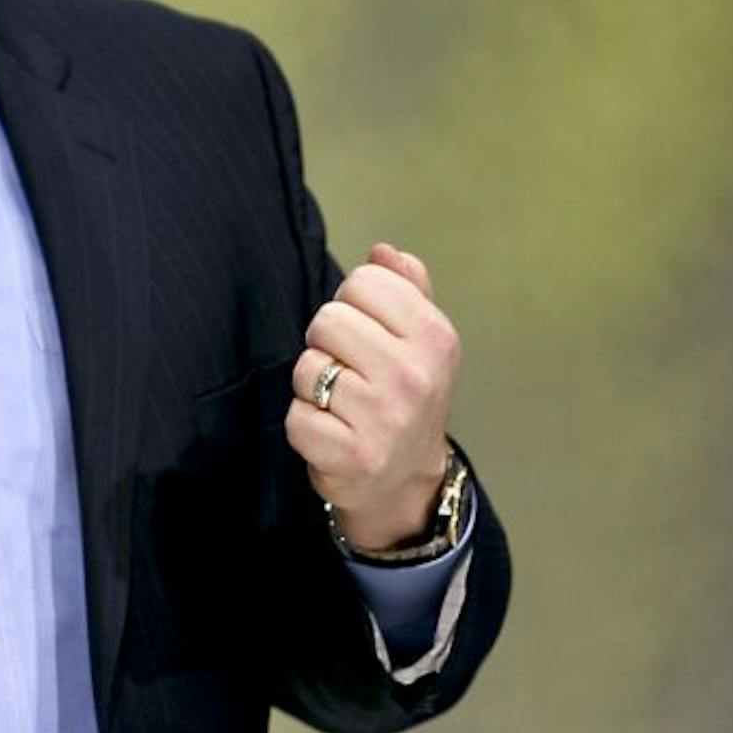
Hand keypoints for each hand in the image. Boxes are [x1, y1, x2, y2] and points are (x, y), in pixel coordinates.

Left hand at [285, 244, 458, 550]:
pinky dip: (305, 425)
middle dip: (327, 343)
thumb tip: (383, 250)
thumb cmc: (404, 397)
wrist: (406, 482)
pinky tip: (332, 433)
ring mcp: (385, 419)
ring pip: (307, 367)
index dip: (352, 304)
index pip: (363, 280)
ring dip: (313, 386)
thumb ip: (405, 289)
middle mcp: (415, 376)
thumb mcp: (419, 341)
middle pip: (327, 319)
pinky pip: (296, 416)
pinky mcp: (352, 456)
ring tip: (342, 404)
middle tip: (350, 372)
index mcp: (436, 337)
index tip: (366, 334)